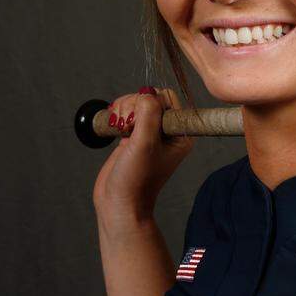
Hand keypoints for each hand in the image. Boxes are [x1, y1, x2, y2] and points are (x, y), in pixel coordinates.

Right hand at [92, 86, 194, 222]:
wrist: (118, 202)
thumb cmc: (136, 179)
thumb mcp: (145, 143)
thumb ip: (148, 114)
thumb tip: (147, 93)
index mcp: (181, 133)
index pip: (167, 97)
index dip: (148, 102)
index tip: (138, 122)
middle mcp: (168, 131)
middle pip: (149, 97)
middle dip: (132, 106)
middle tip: (126, 128)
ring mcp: (150, 132)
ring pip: (135, 103)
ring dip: (123, 110)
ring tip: (120, 129)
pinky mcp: (133, 135)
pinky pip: (126, 112)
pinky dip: (117, 116)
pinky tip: (115, 129)